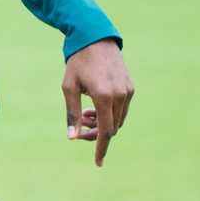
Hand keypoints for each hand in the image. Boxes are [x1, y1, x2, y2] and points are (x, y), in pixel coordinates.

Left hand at [62, 38, 133, 166]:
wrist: (95, 38)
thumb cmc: (77, 62)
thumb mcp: (69, 87)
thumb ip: (72, 113)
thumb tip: (72, 138)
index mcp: (104, 96)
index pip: (106, 131)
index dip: (101, 148)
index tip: (97, 162)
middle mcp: (120, 95)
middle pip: (112, 127)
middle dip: (96, 133)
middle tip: (80, 128)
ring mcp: (127, 91)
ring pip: (118, 119)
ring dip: (103, 123)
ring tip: (85, 114)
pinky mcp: (130, 87)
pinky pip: (122, 109)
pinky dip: (110, 113)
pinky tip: (95, 107)